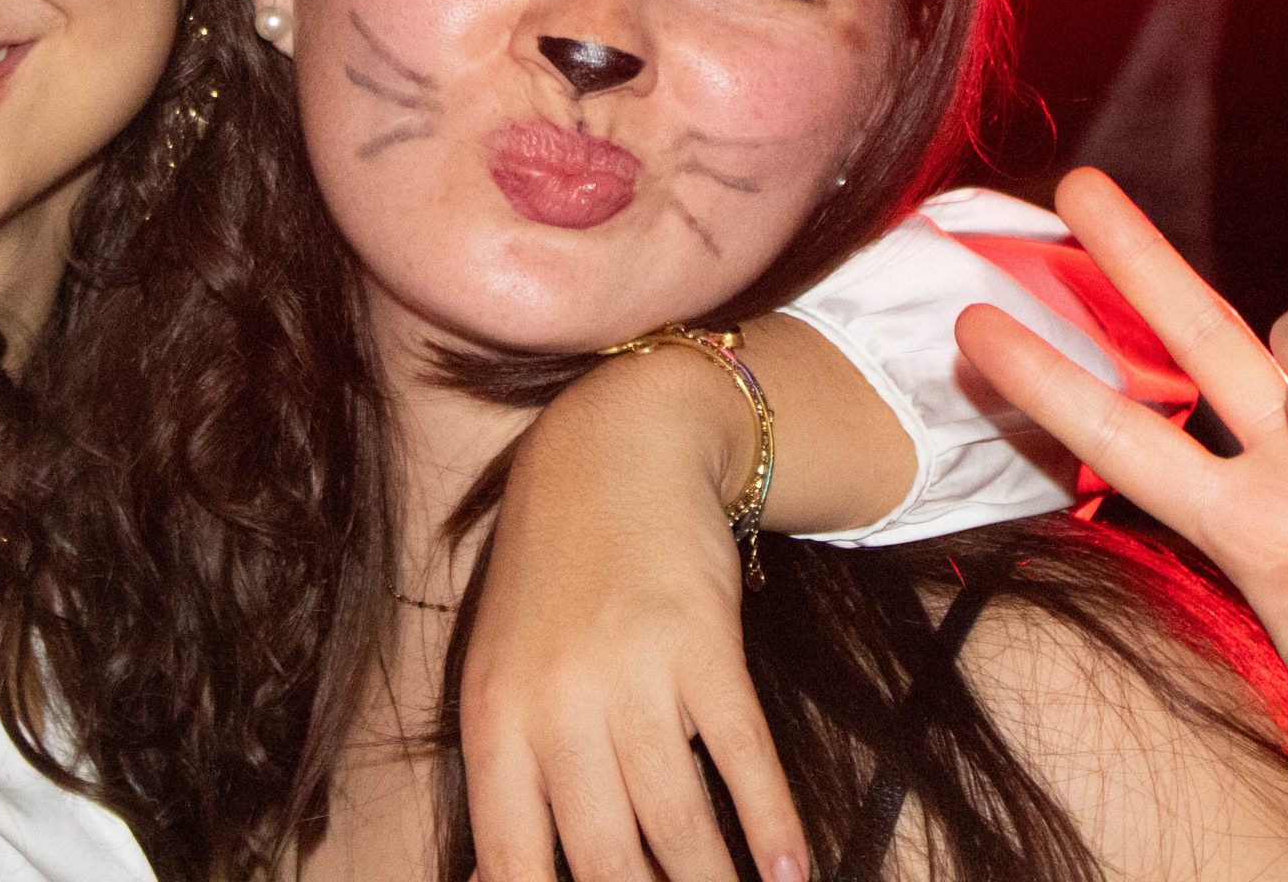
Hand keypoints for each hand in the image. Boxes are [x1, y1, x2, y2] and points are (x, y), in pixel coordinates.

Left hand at [460, 345, 808, 881]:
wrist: (614, 449)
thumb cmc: (555, 574)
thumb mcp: (505, 668)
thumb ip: (513, 770)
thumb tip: (512, 880)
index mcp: (495, 723)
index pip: (512, 864)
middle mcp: (556, 707)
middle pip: (607, 862)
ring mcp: (632, 675)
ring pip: (678, 824)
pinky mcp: (704, 645)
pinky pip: (744, 760)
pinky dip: (772, 829)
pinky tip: (793, 874)